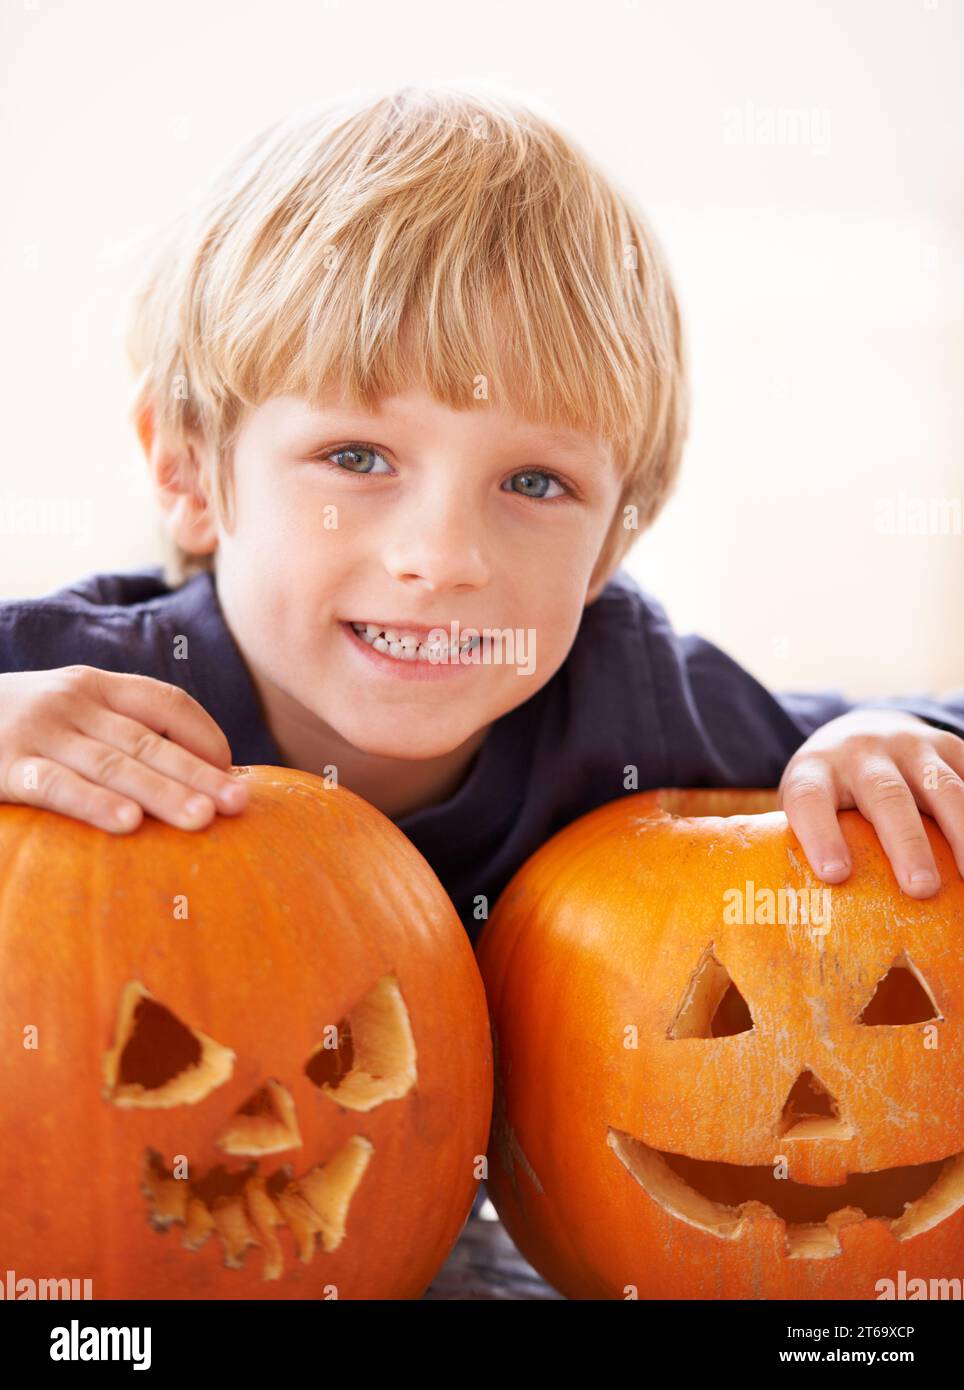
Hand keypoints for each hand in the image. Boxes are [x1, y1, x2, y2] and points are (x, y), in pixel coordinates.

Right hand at [0, 665, 248, 833]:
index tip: (233, 771)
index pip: (167, 701)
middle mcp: (73, 701)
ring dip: (161, 793)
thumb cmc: (19, 728)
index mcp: (97, 685)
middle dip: (198, 774)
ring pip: (112, 764)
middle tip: (240, 804)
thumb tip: (197, 778)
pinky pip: (55, 786)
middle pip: (149, 740)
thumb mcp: (69, 714)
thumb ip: (119, 733)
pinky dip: (93, 803)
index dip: (204, 736)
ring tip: (202, 819)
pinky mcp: (5, 766)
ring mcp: (38, 732)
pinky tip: (127, 823)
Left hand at [778, 709, 963, 897]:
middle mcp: (861, 752)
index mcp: (815, 770)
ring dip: (961, 833)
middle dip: (906, 843)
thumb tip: (821, 922)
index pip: (810, 799)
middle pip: (885, 794)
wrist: (859, 730)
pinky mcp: (946, 746)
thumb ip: (813, 845)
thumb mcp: (809, 806)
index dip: (820, 834)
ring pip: (941, 786)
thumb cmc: (830, 791)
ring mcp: (908, 745)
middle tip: (920, 888)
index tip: (835, 875)